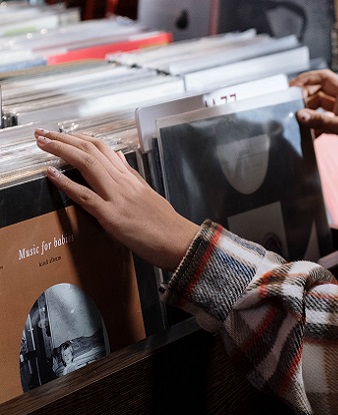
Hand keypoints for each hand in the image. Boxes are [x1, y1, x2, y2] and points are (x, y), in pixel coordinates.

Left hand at [34, 129, 199, 270]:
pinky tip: (51, 173)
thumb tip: (120, 158)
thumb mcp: (148, 193)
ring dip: (61, 151)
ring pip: (86, 165)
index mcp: (130, 178)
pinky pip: (86, 196)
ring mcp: (117, 197)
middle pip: (90, 151)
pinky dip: (67, 183)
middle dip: (63, 139)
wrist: (179, 241)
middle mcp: (123, 182)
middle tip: (43, 134)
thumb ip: (132, 175)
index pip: (102, 148)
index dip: (79, 138)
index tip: (63, 135)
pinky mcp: (112, 216)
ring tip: (42, 144)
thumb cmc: (165, 223)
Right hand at [290, 69, 337, 184]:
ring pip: (319, 108)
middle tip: (291, 109)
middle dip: (304, 99)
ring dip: (309, 114)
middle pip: (319, 92)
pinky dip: (315, 127)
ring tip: (298, 123)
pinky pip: (323, 122)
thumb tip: (299, 115)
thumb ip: (322, 122)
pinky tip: (310, 137)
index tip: (290, 87)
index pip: (325, 78)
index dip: (307, 79)